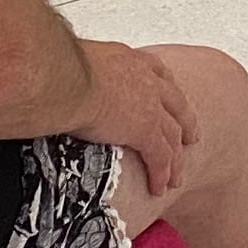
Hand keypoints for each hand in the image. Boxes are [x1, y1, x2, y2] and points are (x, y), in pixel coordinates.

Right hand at [72, 36, 195, 196]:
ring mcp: (149, 106)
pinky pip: (160, 158)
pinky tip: (158, 188)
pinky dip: (161, 174)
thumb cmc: (56, 66)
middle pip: (175, 103)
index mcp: (127, 60)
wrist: (62, 76)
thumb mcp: (71, 59)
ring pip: (172, 136)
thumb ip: (74, 69)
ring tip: (176, 176)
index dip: (166, 88)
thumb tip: (56, 73)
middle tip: (191, 137)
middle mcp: (145, 79)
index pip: (156, 72)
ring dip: (175, 159)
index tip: (170, 96)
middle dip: (185, 121)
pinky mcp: (145, 131)